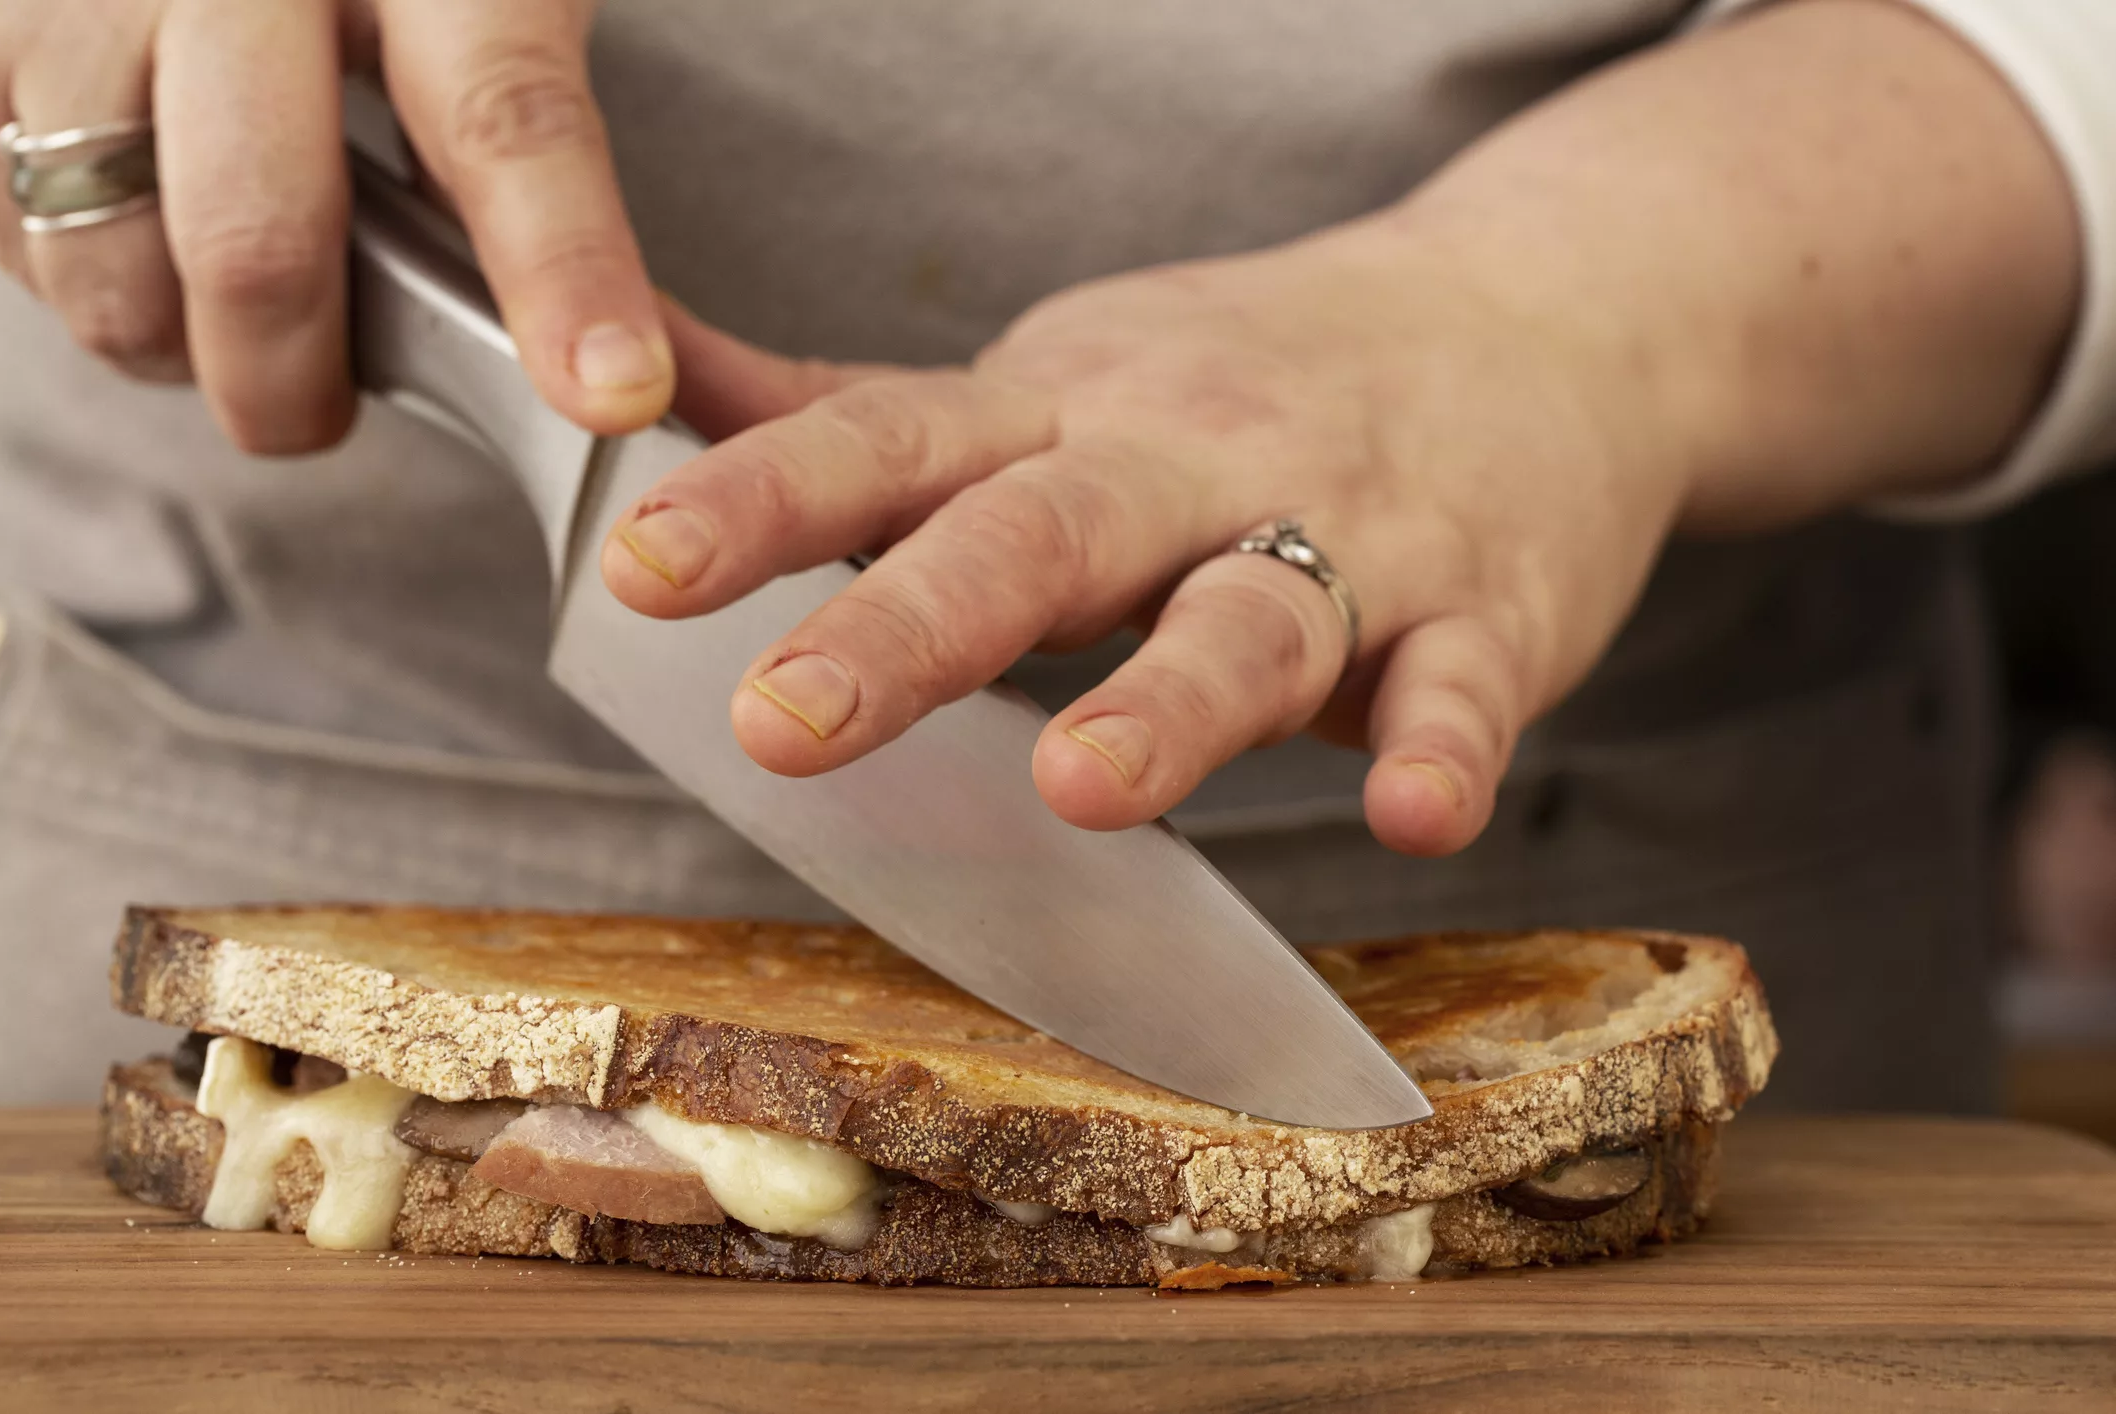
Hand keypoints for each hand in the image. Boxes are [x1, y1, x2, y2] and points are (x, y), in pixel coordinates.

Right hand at [0, 0, 668, 452]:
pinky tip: (126, 218)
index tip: (610, 396)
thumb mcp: (481, 16)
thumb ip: (535, 181)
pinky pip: (6, 233)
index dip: (561, 272)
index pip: (508, 123)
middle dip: (290, 382)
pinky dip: (73, 276)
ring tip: (213, 290)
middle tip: (310, 408)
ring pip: (110, 267)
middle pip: (259, 237)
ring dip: (171, 343)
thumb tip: (637, 379)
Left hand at [601, 0, 2077, 856]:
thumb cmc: (1260, 374)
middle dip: (912, 628)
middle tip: (787, 717)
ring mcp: (1348, 534)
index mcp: (1066, 412)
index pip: (894, 445)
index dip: (766, 502)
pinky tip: (1414, 813)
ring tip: (1080, 783)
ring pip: (1249, 619)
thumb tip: (644, 387)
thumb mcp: (1055, 368)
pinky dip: (1439, 746)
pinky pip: (1459, 683)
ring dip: (1167, 701)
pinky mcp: (1484, 612)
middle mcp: (1192, 464)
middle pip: (1043, 536)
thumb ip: (861, 409)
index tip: (639, 568)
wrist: (1548, 316)